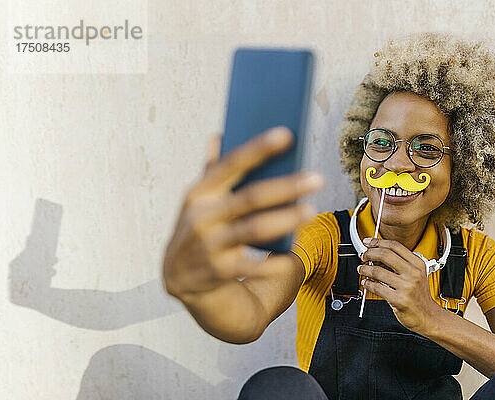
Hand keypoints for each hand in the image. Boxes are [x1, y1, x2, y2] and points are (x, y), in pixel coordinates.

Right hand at [163, 126, 323, 301]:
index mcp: (200, 192)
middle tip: (317, 178)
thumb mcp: (199, 199)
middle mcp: (202, 216)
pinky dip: (272, 263)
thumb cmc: (199, 226)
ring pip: (254, 229)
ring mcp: (209, 245)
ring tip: (311, 210)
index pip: (231, 164)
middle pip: (250, 197)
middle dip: (286, 186)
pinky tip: (292, 256)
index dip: (258, 148)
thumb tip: (219, 135)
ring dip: (285, 220)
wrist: (178, 274)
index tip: (286, 134)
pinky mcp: (217, 271)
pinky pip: (251, 265)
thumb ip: (212, 170)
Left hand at [358, 237, 443, 334]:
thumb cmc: (419, 296)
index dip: (378, 242)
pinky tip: (366, 283)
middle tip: (363, 256)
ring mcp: (407, 287)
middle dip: (369, 253)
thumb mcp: (416, 274)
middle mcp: (413, 273)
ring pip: (378, 271)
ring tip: (361, 270)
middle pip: (385, 255)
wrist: (428, 316)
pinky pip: (377, 288)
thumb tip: (377, 253)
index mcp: (417, 264)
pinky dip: (368, 284)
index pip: (395, 246)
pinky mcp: (399, 299)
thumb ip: (400, 263)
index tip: (368, 242)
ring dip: (365, 269)